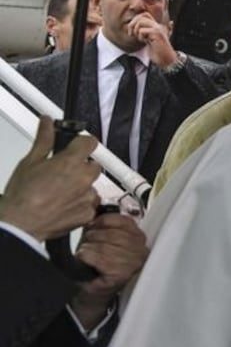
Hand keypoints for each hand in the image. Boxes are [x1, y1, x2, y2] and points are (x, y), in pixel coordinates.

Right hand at [0, 117, 99, 241]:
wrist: (20, 223)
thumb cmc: (22, 195)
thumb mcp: (30, 161)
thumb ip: (44, 139)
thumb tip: (47, 123)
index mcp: (71, 162)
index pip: (90, 142)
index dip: (82, 143)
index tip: (77, 145)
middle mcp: (84, 178)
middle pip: (93, 165)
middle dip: (81, 166)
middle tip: (62, 172)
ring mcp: (88, 197)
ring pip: (92, 185)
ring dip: (81, 186)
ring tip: (60, 191)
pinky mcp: (89, 213)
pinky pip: (91, 203)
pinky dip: (81, 203)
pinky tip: (64, 204)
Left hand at [71, 212, 147, 328]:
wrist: (89, 291)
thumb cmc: (95, 263)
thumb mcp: (101, 238)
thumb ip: (104, 223)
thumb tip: (94, 208)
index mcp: (139, 237)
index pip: (123, 220)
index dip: (102, 221)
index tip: (93, 227)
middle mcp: (142, 250)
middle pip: (112, 233)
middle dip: (93, 236)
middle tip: (86, 244)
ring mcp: (134, 263)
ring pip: (104, 245)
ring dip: (88, 248)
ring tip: (85, 254)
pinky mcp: (122, 273)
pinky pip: (99, 256)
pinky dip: (86, 257)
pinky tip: (85, 262)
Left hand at [125, 12, 176, 66]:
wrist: (166, 60)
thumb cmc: (157, 52)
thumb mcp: (148, 40)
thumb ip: (143, 32)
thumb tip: (131, 26)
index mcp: (156, 26)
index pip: (144, 14)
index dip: (135, 20)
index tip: (132, 31)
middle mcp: (158, 26)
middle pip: (142, 16)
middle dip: (133, 24)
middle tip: (131, 34)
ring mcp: (158, 29)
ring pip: (141, 21)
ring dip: (137, 31)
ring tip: (140, 39)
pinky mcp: (157, 34)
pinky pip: (143, 30)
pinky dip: (140, 36)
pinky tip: (145, 42)